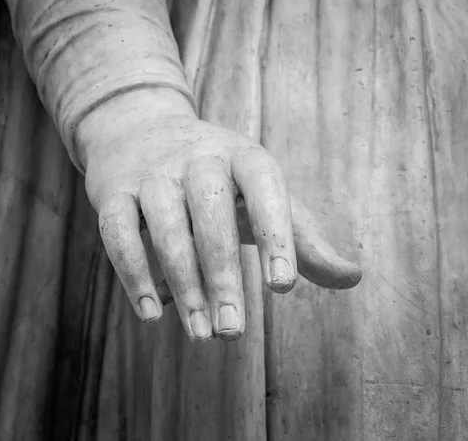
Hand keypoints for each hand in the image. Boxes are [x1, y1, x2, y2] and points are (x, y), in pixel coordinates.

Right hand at [79, 88, 361, 341]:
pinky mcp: (113, 193)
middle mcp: (197, 158)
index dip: (275, 235)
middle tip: (233, 333)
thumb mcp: (262, 196)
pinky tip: (152, 314)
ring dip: (183, 284)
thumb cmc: (218, 179)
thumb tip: (354, 277)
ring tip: (201, 335)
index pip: (265, 189)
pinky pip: (118, 232)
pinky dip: (133, 273)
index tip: (282, 288)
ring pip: (165, 227)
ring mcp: (153, 174)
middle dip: (223, 276)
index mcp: (242, 156)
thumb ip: (302, 238)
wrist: (142, 131)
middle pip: (210, 214)